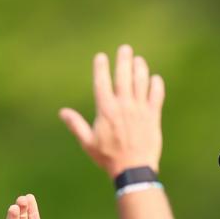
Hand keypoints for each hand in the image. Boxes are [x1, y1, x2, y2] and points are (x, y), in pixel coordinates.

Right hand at [60, 44, 165, 176]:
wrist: (133, 169)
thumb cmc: (108, 157)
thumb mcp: (88, 142)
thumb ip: (76, 125)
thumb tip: (62, 112)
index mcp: (106, 110)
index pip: (101, 82)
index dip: (101, 67)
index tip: (101, 56)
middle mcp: (123, 105)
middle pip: (123, 75)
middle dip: (124, 59)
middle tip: (125, 49)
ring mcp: (140, 109)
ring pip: (141, 81)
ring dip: (140, 68)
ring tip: (138, 60)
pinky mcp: (153, 116)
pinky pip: (156, 94)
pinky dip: (156, 85)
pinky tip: (154, 79)